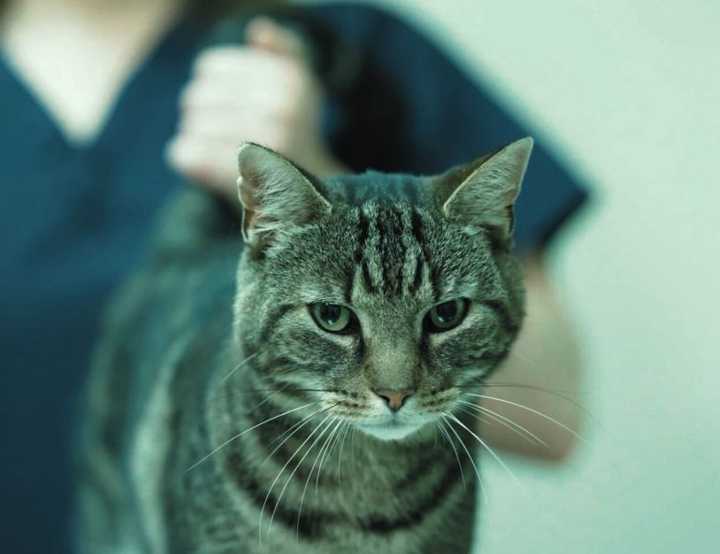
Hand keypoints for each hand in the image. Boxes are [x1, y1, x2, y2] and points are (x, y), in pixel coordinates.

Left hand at [166, 17, 345, 198]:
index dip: (211, 89)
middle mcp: (279, 108)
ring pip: (190, 126)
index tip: (231, 108)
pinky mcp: (239, 175)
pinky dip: (188, 162)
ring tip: (221, 153)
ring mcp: (260, 143)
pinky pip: (184, 153)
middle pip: (196, 97)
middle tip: (223, 137)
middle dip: (202, 117)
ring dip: (197, 141)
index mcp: (289, 78)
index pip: (208, 68)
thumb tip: (259, 31)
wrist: (311, 200)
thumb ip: (285, 51)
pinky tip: (207, 168)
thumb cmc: (296, 139)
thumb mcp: (302, 87)